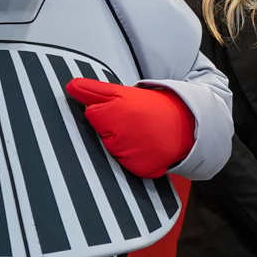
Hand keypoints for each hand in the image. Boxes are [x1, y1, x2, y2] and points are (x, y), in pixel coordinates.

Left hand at [64, 79, 194, 177]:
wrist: (186, 124)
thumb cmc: (151, 108)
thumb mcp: (122, 92)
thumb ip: (92, 90)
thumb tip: (70, 87)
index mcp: (112, 113)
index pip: (92, 114)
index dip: (106, 111)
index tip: (122, 110)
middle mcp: (118, 136)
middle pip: (101, 135)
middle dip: (114, 129)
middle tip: (134, 122)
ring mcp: (129, 154)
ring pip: (113, 151)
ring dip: (124, 145)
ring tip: (141, 134)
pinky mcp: (139, 169)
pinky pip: (127, 166)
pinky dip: (135, 159)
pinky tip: (146, 148)